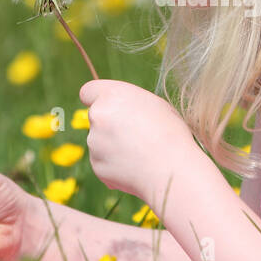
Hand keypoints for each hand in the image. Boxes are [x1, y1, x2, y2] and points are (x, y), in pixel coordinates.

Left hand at [78, 79, 195, 204]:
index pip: (87, 91)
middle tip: (135, 134)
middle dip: (109, 124)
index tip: (105, 106)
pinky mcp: (97, 166)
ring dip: (113, 146)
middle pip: (96, 117)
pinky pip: (104, 162)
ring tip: (141, 153)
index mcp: (112, 95)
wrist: (172, 169)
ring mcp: (94, 142)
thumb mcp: (154, 104)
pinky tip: (137, 167)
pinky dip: (116, 165)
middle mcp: (97, 116)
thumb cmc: (170, 133)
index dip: (96, 99)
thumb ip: (128, 103)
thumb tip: (117, 110)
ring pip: (99, 141)